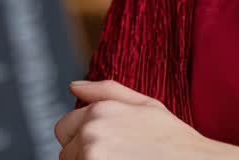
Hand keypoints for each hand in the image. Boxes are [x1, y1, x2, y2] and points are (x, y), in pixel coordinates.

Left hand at [55, 80, 232, 159]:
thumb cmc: (173, 140)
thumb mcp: (145, 105)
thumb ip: (106, 91)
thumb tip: (73, 86)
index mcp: (100, 111)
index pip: (64, 128)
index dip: (82, 138)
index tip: (107, 146)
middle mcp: (92, 132)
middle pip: (66, 152)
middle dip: (82, 155)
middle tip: (115, 157)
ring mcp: (92, 157)